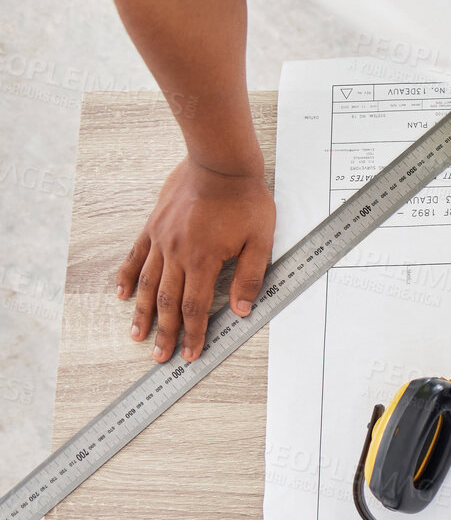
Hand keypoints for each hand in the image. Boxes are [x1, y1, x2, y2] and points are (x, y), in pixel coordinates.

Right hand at [117, 157, 275, 361]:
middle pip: (167, 302)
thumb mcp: (261, 241)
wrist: (221, 163)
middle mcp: (177, 253)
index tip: (190, 355)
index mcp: (203, 260)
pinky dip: (127, 276)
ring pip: (146, 283)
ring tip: (136, 334)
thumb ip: (251, 277)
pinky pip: (136, 255)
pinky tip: (120, 293)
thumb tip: (242, 310)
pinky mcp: (153, 226)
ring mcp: (161, 239)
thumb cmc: (245, 200)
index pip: (196, 307)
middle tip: (160, 356)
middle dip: (165, 333)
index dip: (194, 334)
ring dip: (141, 312)